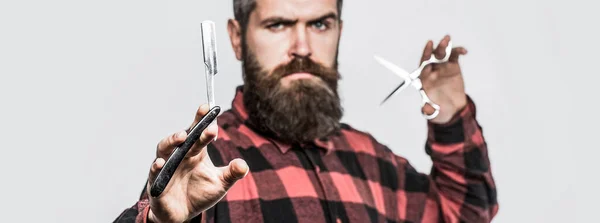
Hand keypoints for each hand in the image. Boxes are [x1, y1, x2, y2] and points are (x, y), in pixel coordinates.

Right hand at [146, 104, 248, 222]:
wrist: (183, 214)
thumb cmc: (199, 193)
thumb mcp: (220, 184)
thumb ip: (232, 173)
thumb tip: (242, 165)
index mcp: (195, 152)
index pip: (199, 132)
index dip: (202, 120)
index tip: (210, 108)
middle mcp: (180, 156)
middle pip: (184, 137)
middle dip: (192, 127)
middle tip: (202, 118)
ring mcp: (167, 168)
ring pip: (164, 149)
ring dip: (171, 141)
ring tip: (182, 136)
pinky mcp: (157, 183)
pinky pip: (154, 173)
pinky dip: (155, 167)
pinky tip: (160, 163)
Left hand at [419, 35, 468, 123]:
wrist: (452, 109)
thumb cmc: (438, 109)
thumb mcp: (431, 111)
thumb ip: (428, 109)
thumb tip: (425, 109)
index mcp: (424, 79)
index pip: (423, 64)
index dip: (426, 54)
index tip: (429, 45)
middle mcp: (432, 71)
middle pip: (433, 56)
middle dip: (437, 48)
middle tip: (443, 41)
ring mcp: (442, 68)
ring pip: (442, 54)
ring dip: (444, 46)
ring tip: (448, 38)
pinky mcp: (453, 67)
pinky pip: (454, 57)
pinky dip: (457, 51)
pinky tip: (463, 51)